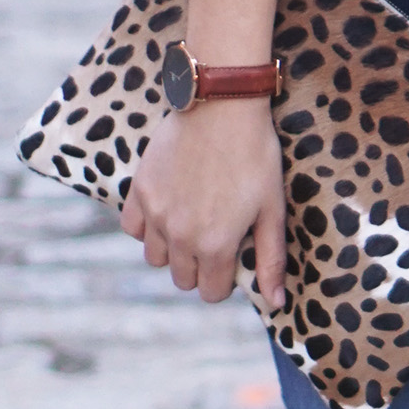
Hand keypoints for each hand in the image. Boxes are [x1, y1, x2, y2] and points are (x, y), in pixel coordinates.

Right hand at [121, 94, 287, 311]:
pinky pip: (133, 228)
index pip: (211, 292)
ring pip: (155, 258)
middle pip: (182, 278)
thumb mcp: (272, 209)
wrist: (221, 106)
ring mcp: (156, 214)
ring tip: (191, 223)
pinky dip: (147, 227)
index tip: (233, 256)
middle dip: (200, 266)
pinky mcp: (140, 190)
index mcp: (216, 245)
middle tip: (215, 236)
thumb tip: (276, 303)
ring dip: (172, 250)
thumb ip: (271, 259)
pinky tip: (166, 210)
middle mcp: (180, 236)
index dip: (225, 279)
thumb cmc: (255, 155)